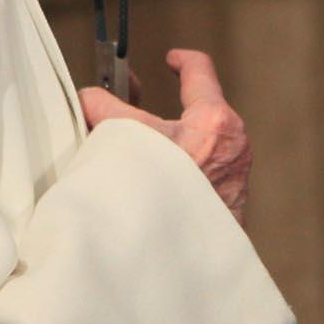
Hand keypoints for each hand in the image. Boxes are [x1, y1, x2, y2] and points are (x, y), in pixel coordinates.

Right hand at [79, 48, 251, 224]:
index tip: (171, 60)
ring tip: (132, 147)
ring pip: (196, 143)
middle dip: (159, 106)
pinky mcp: (230, 198)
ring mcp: (235, 172)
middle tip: (131, 103)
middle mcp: (233, 144)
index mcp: (215, 122)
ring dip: (165, 140)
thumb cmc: (161, 201)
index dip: (182, 61)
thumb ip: (108, 113)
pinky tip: (150, 177)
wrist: (185, 263)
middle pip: (195, 109)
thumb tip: (88, 99)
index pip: (200, 72)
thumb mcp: (127, 144)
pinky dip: (178, 165)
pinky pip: (201, 169)